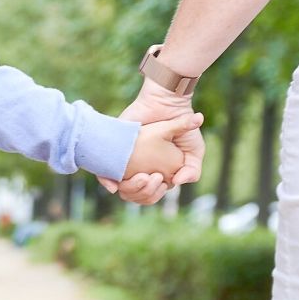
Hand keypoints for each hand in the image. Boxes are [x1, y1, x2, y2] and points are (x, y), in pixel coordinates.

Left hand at [99, 78, 205, 203]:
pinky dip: (107, 182)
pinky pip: (104, 173)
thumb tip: (178, 182)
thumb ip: (192, 169)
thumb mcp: (194, 150)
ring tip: (143, 176)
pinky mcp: (113, 151)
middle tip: (151, 177)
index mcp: (157, 173)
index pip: (149, 195)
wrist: (167, 104)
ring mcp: (126, 162)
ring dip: (130, 189)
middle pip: (135, 195)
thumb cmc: (182, 127)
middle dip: (143, 192)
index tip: (161, 182)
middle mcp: (140, 170)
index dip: (153, 194)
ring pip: (121, 188)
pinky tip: (114, 184)